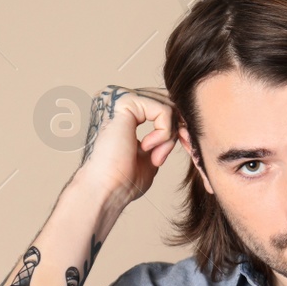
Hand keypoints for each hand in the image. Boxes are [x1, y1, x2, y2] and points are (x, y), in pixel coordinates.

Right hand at [72, 85, 178, 204]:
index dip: (173, 126)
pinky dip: (164, 133)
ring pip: (167, 104)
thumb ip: (162, 135)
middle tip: (162, 155)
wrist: (106, 189)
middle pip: (166, 99)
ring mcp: (120, 96)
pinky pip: (164, 110)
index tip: (165, 153)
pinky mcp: (125, 101)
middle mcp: (117, 97)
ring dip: (169, 135)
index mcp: (121, 108)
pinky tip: (146, 148)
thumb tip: (181, 124)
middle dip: (175, 128)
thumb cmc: (122, 178)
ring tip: (154, 155)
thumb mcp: (150, 152)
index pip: (159, 103)